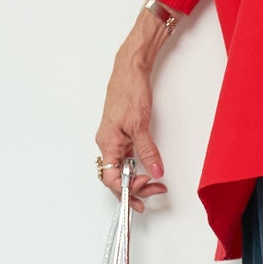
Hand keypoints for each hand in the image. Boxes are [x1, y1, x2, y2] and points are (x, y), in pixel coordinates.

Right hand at [95, 41, 168, 213]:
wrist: (130, 70)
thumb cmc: (129, 92)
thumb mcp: (140, 125)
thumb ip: (148, 151)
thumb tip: (155, 171)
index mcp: (107, 143)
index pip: (111, 178)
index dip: (127, 190)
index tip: (144, 193)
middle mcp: (107, 144)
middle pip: (116, 177)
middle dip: (134, 188)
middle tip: (155, 190)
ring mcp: (114, 139)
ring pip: (121, 168)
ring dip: (136, 179)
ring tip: (154, 184)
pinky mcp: (121, 133)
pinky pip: (125, 157)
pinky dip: (136, 167)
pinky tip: (146, 169)